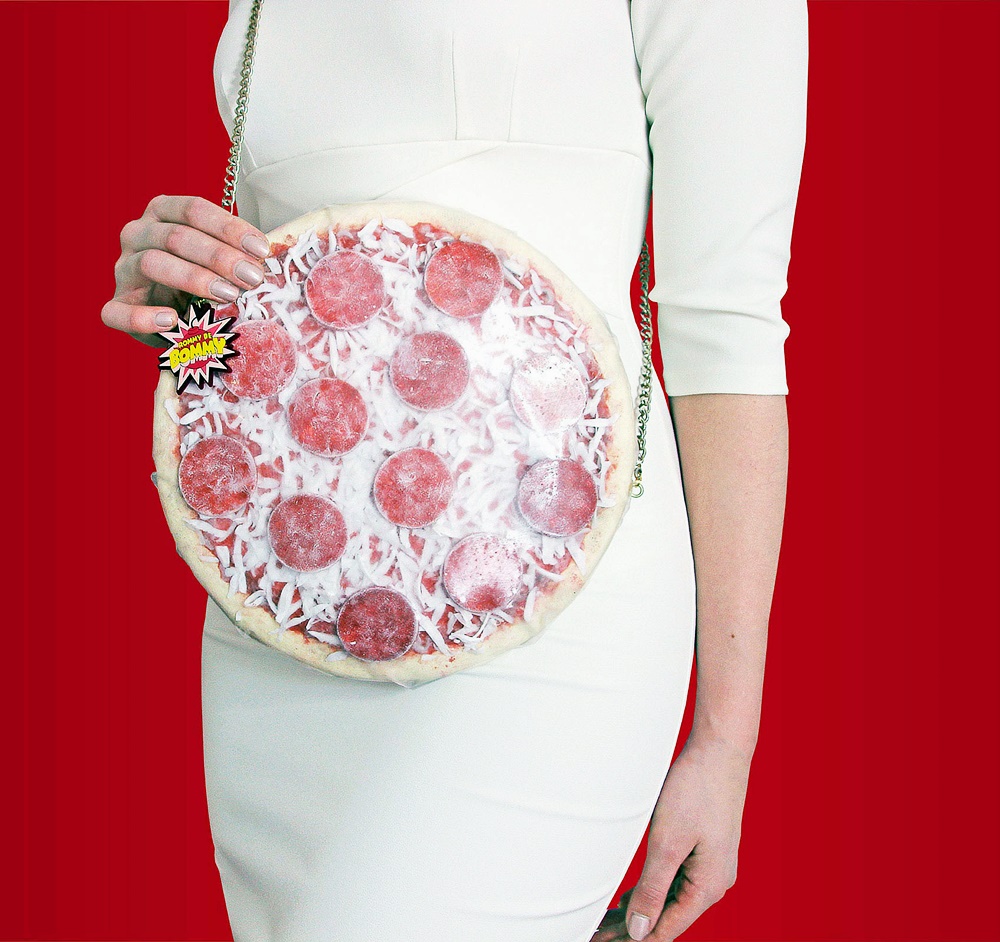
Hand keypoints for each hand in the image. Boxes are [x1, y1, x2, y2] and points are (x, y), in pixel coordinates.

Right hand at [101, 194, 271, 346]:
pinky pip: (119, 311)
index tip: (261, 251)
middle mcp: (138, 234)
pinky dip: (144, 317)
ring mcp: (124, 269)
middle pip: (176, 236)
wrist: (176, 317)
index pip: (193, 209)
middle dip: (219, 256)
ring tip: (228, 295)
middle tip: (252, 277)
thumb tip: (275, 254)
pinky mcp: (116, 305)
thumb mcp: (219, 261)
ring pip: (152, 263)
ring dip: (194, 278)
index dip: (228, 228)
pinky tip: (172, 322)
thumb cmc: (201, 281)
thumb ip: (238, 253)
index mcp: (163, 213)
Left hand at [591, 736, 752, 940]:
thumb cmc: (696, 790)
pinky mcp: (703, 848)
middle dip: (631, 928)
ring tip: (605, 922)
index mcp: (709, 886)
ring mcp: (710, 865)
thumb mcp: (667, 842)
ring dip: (639, 910)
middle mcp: (714, 881)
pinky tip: (629, 897)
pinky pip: (675, 879)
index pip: (666, 928)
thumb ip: (653, 888)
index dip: (631, 940)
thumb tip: (640, 931)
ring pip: (670, 898)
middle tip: (595, 935)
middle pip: (667, 916)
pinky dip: (651, 890)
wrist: (719, 750)